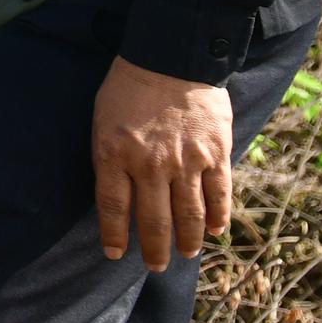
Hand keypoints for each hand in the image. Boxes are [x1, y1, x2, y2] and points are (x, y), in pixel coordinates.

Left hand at [92, 56, 237, 268]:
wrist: (171, 56)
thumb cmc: (128, 89)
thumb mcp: (102, 122)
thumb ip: (110, 160)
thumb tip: (118, 199)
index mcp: (116, 155)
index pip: (114, 208)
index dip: (114, 236)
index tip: (115, 254)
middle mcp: (151, 164)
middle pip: (154, 221)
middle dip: (155, 250)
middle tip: (156, 265)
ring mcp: (186, 161)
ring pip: (190, 216)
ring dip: (188, 241)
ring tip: (185, 253)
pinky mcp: (216, 154)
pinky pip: (219, 195)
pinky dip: (218, 218)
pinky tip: (215, 231)